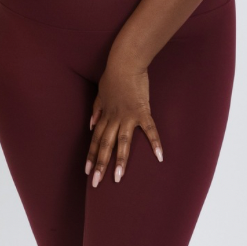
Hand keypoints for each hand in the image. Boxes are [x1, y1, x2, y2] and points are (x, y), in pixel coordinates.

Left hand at [85, 60, 162, 185]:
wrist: (126, 62)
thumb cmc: (113, 76)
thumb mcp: (100, 93)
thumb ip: (96, 110)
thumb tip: (90, 125)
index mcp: (105, 115)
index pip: (95, 140)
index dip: (91, 156)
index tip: (87, 171)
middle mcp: (114, 118)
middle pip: (105, 145)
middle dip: (100, 165)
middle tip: (96, 183)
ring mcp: (128, 116)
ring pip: (123, 142)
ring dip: (120, 160)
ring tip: (118, 178)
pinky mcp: (143, 111)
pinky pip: (149, 130)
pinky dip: (155, 142)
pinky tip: (159, 156)